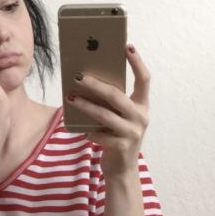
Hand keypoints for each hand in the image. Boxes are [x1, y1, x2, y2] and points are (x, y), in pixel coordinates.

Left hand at [67, 45, 149, 177]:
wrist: (122, 169)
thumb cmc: (116, 138)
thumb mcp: (119, 118)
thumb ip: (110, 104)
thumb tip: (85, 83)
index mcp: (142, 106)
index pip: (144, 79)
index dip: (137, 62)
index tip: (127, 46)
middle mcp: (141, 117)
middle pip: (117, 95)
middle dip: (96, 85)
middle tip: (78, 76)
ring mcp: (132, 133)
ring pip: (105, 115)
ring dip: (85, 105)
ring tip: (70, 98)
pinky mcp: (122, 147)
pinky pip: (100, 135)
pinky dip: (89, 131)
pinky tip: (82, 130)